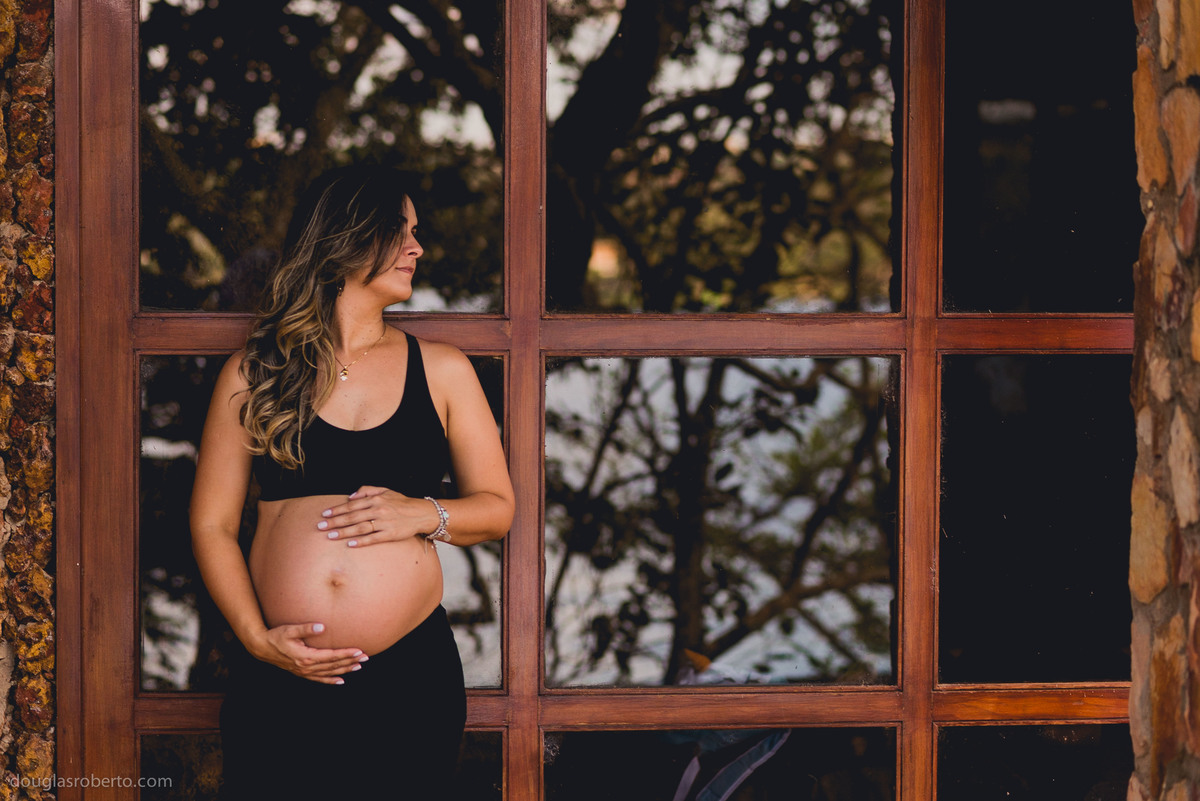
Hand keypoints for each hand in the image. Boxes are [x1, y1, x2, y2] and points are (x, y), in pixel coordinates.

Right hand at [249, 622, 368, 684]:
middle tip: (366, 658)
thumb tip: (323, 626)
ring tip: (358, 667)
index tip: (360, 651)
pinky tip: (340, 681)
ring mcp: (304, 671)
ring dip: (344, 670)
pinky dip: (330, 680)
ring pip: (328, 673)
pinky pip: (319, 679)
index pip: (332, 656)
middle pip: (333, 665)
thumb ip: (306, 628)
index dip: (347, 654)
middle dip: (350, 662)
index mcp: (306, 656)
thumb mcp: (290, 630)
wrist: (261, 648)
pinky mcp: (301, 672)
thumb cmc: (276, 636)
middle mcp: (307, 667)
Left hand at [316, 485, 438, 547]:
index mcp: (376, 499)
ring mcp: (384, 523)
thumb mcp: (386, 491)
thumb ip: (367, 490)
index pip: (352, 504)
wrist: (421, 513)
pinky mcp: (390, 534)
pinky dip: (361, 541)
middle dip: (335, 522)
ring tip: (330, 536)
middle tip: (321, 526)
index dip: (337, 509)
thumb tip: (350, 496)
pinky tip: (350, 544)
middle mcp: (378, 510)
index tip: (325, 514)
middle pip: (352, 517)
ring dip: (344, 532)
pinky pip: (373, 538)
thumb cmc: (402, 503)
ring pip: (360, 528)